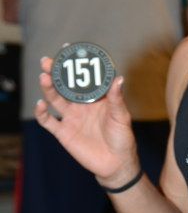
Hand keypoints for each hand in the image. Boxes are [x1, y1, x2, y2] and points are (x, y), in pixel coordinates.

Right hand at [36, 56, 138, 185]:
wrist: (115, 163)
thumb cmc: (122, 138)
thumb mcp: (122, 117)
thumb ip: (117, 99)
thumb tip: (119, 78)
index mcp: (95, 98)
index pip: (83, 77)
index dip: (75, 64)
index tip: (69, 49)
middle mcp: (81, 105)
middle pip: (65, 85)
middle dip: (56, 72)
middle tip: (48, 61)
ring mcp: (71, 118)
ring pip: (55, 99)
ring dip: (48, 88)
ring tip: (44, 77)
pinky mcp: (63, 132)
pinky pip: (48, 121)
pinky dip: (42, 113)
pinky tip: (41, 104)